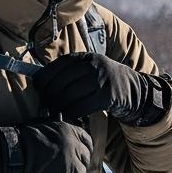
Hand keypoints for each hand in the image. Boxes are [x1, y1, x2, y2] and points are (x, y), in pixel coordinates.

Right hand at [0, 121, 91, 172]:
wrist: (15, 153)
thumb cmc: (24, 138)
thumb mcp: (47, 126)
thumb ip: (60, 134)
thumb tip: (62, 140)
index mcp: (70, 132)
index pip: (87, 141)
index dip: (84, 148)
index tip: (81, 153)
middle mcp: (75, 147)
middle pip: (86, 159)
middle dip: (79, 163)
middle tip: (69, 167)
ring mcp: (71, 165)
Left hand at [32, 53, 168, 125]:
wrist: (133, 89)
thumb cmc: (104, 81)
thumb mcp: (89, 70)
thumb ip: (70, 72)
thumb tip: (40, 82)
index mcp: (86, 57)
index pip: (58, 65)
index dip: (45, 77)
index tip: (38, 87)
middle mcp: (93, 65)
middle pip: (61, 82)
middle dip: (50, 95)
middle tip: (47, 104)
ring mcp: (101, 80)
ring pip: (69, 96)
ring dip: (59, 106)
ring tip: (56, 111)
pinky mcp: (107, 96)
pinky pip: (80, 107)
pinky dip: (72, 113)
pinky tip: (70, 114)